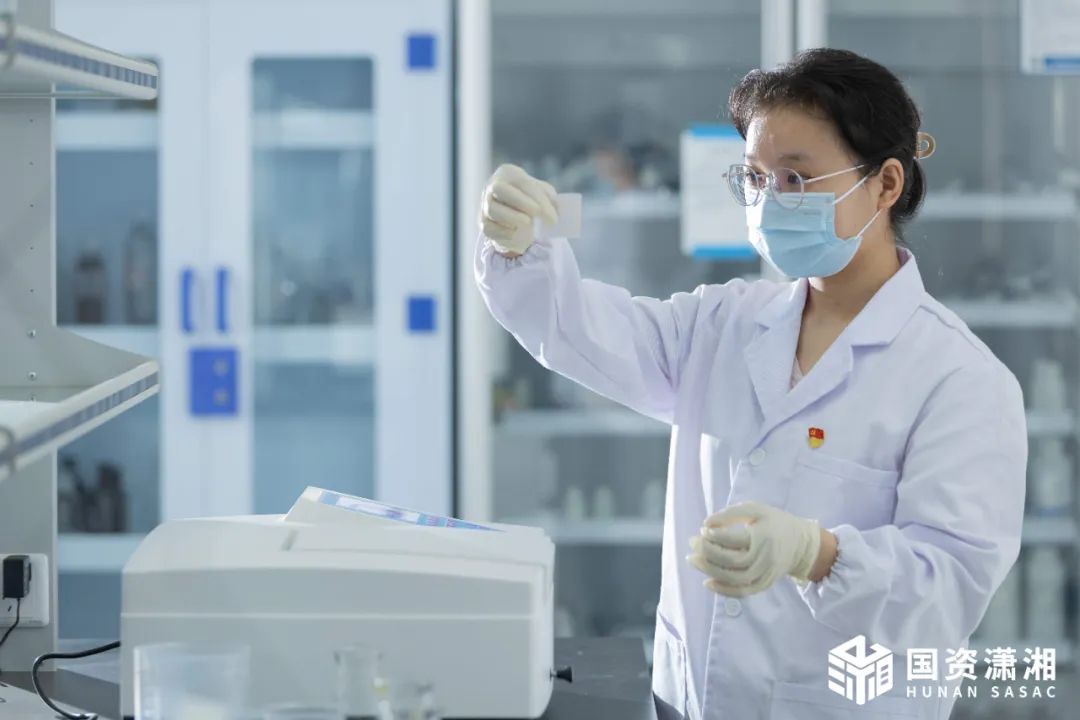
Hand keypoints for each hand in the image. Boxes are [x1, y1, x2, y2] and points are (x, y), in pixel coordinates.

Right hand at [478, 164, 557, 255]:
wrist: (516, 218)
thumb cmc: (531, 200)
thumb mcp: (543, 194)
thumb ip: (550, 198)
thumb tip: (556, 209)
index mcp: (508, 173)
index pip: (523, 183)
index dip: (539, 200)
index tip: (553, 218)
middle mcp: (493, 186)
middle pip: (501, 189)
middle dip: (521, 202)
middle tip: (538, 214)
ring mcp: (485, 204)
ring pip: (493, 209)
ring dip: (513, 218)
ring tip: (527, 223)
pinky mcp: (483, 223)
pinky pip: (491, 228)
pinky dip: (505, 232)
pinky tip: (516, 232)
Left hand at [686, 501, 821, 597]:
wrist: (801, 544)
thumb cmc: (773, 522)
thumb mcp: (756, 510)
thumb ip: (731, 514)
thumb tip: (705, 524)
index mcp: (764, 537)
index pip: (733, 539)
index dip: (714, 535)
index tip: (703, 529)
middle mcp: (765, 558)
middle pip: (731, 561)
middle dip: (707, 553)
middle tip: (691, 542)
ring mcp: (766, 574)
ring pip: (734, 578)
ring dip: (710, 571)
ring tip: (693, 560)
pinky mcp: (764, 584)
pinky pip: (743, 592)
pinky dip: (724, 590)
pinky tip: (707, 582)